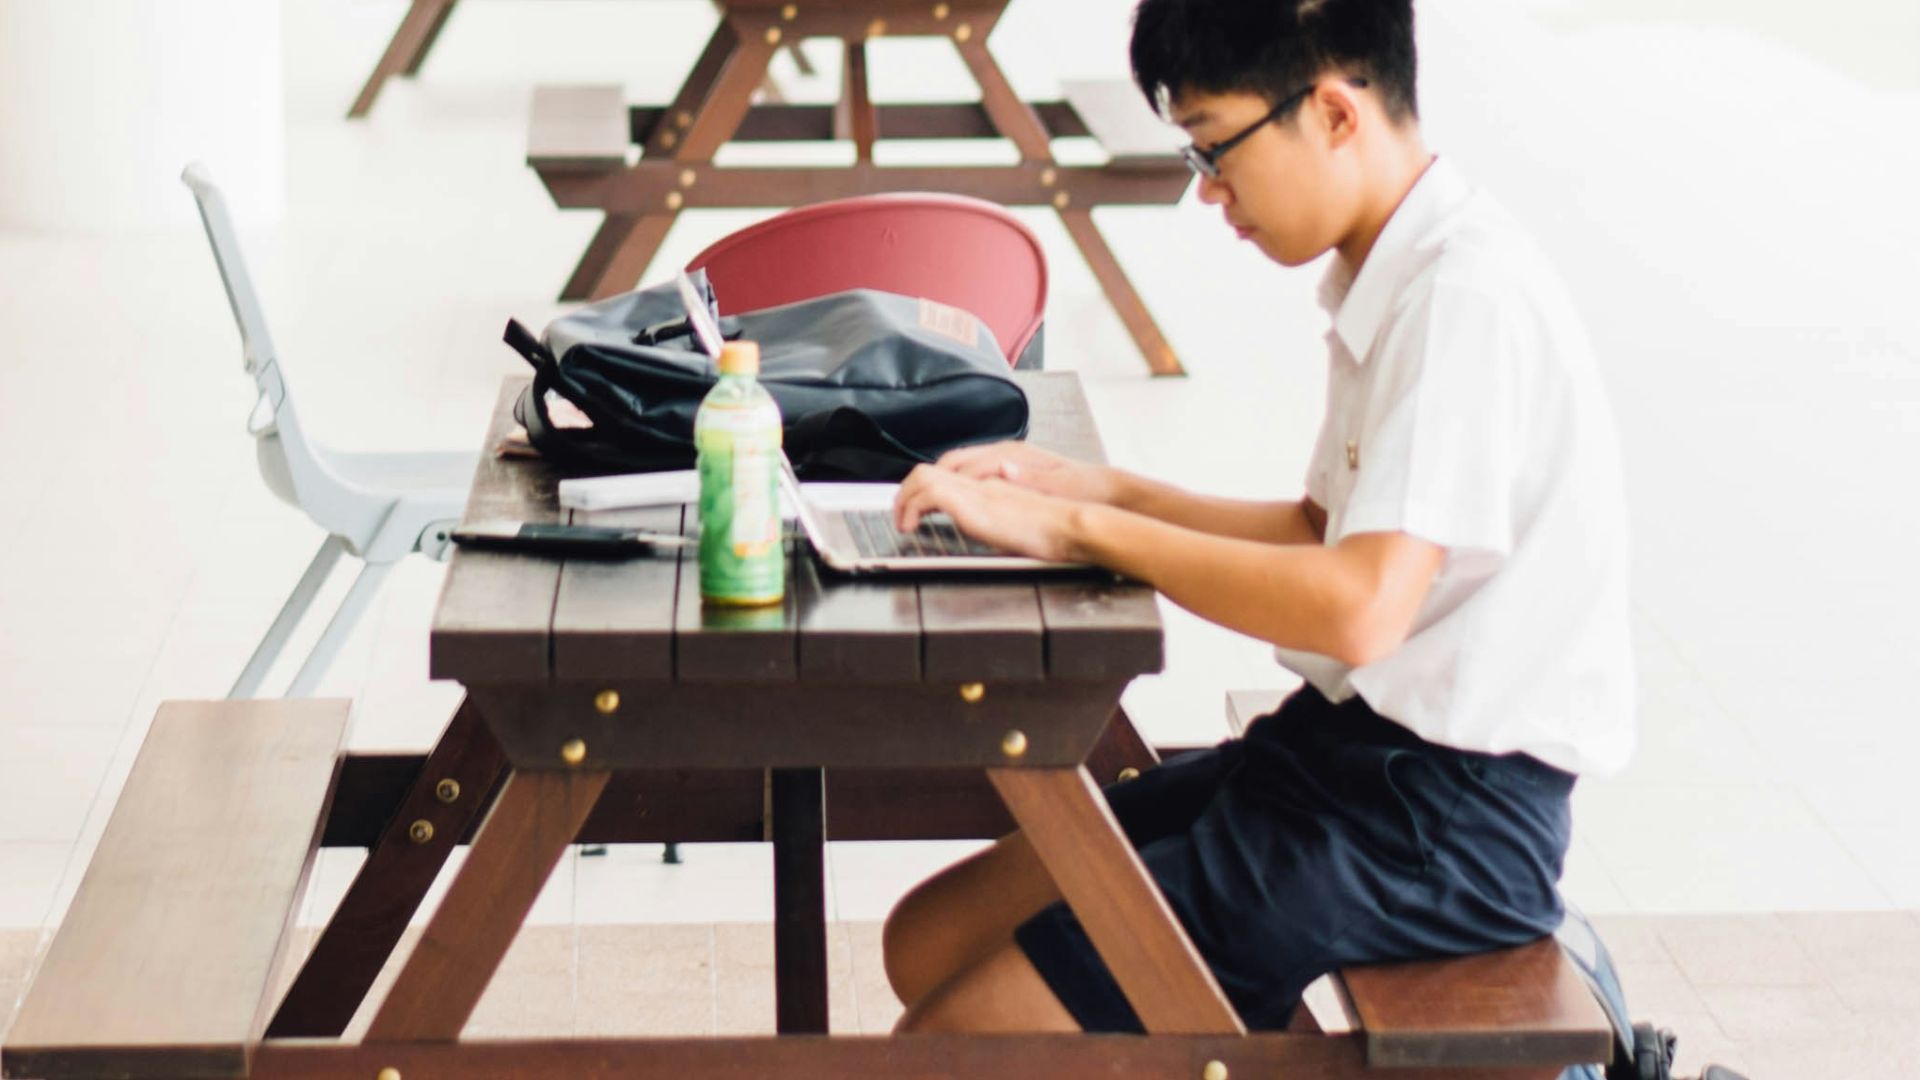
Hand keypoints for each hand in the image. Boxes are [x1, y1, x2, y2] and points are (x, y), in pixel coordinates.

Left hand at [892, 465, 1084, 562]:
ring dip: (905, 498)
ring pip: (925, 476)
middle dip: (909, 490)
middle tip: (901, 513)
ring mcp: (980, 488)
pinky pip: (931, 493)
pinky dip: (913, 507)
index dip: (927, 487)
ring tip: (902, 521)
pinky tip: (911, 526)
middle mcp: (985, 477)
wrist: (1077, 525)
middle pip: (934, 469)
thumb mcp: (1025, 518)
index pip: (951, 471)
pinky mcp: (976, 502)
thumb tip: (985, 525)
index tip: (917, 506)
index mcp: (998, 479)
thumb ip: (1003, 515)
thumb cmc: (1061, 527)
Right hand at [934, 442, 1121, 506]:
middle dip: (926, 480)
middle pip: (954, 461)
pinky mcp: (1010, 467)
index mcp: (1012, 456)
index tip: (917, 502)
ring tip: (918, 501)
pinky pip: (971, 471)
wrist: (1102, 490)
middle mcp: (1005, 452)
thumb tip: (1002, 470)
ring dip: (937, 480)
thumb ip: (1030, 478)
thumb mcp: (1059, 486)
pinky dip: (953, 482)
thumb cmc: (1081, 490)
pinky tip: (948, 496)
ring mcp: (1006, 457)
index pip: (962, 465)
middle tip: (906, 502)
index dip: (936, 483)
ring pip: (960, 465)